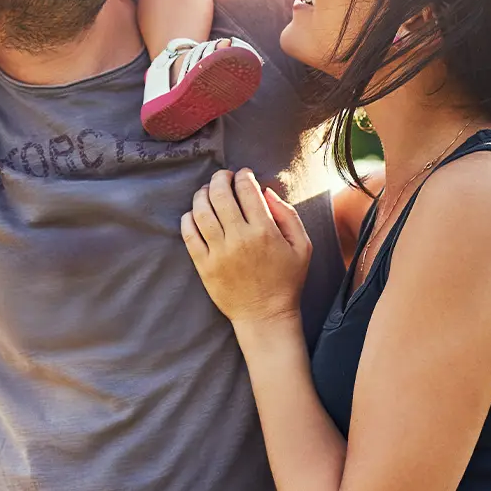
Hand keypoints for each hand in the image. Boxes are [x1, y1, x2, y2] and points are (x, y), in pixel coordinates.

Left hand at [182, 169, 311, 325]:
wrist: (265, 316)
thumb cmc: (286, 280)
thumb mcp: (302, 246)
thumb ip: (288, 214)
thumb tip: (266, 190)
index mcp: (264, 231)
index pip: (247, 189)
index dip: (243, 175)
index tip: (243, 174)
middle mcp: (239, 239)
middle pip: (220, 194)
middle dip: (220, 178)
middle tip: (223, 177)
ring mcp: (219, 252)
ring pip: (201, 210)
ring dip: (202, 194)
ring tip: (208, 191)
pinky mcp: (204, 266)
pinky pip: (189, 233)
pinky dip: (189, 217)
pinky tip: (196, 213)